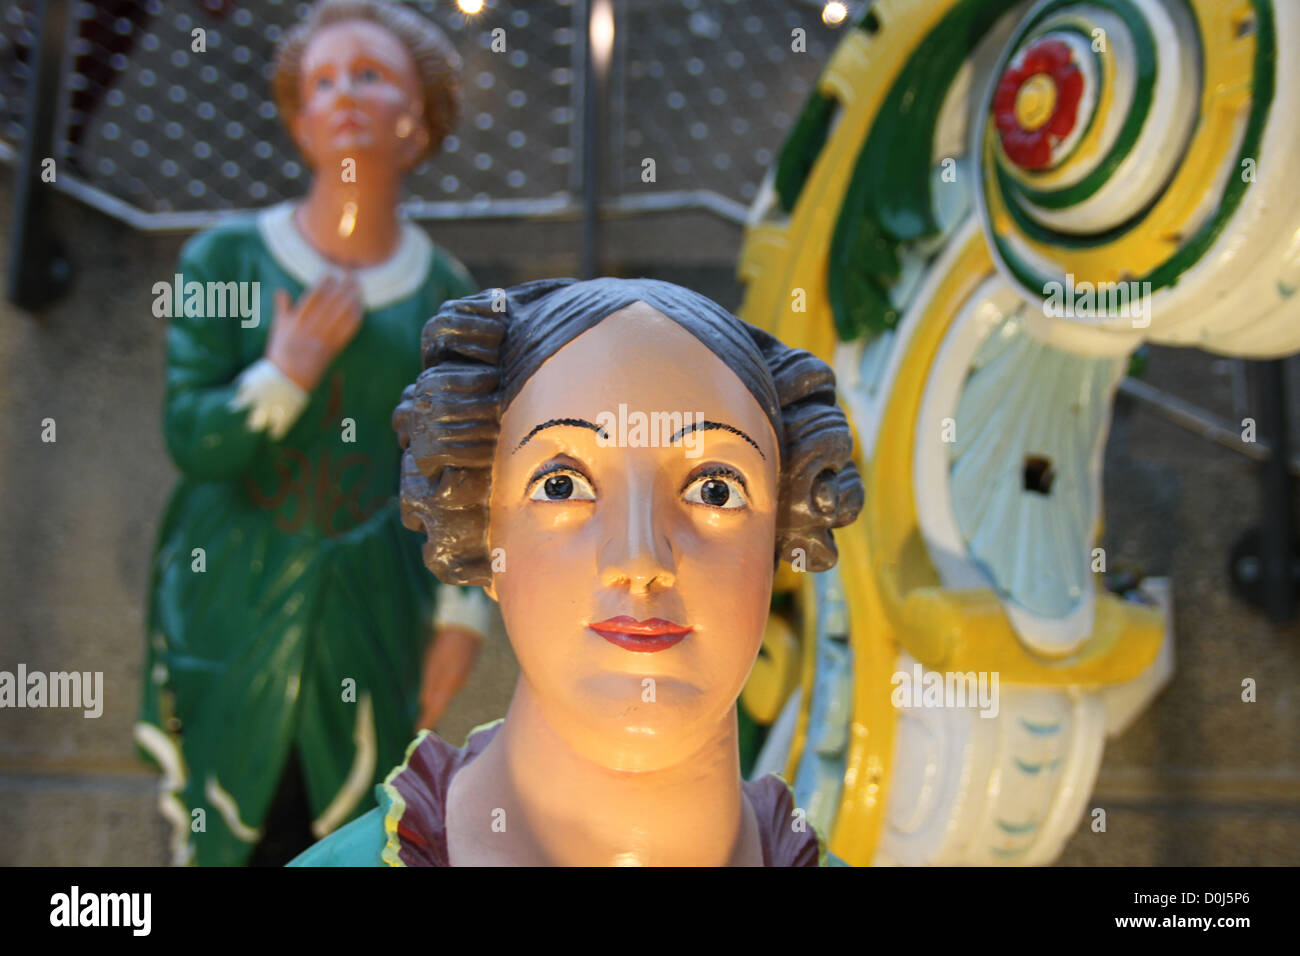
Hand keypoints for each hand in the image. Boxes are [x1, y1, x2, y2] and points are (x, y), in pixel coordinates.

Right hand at [265, 274, 362, 391]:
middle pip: (330, 303)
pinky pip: (346, 331)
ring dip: (352, 299)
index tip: (331, 274)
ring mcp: (323, 338)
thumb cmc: (280, 352)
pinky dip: (355, 318)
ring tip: (359, 287)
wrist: (287, 379)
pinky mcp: (333, 349)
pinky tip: (361, 308)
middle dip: (342, 287)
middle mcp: (310, 327)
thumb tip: (281, 291)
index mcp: (296, 320)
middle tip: (352, 275)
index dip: (323, 285)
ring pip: (340, 315)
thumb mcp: (278, 329)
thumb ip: (282, 309)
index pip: (312, 298)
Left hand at [415, 625, 481, 731]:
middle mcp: (456, 686)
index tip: (416, 732)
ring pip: (445, 697)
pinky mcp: (461, 672)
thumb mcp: (432, 664)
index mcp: (449, 686)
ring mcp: (460, 679)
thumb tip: (423, 704)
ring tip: (424, 714)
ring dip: (435, 706)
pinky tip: (434, 695)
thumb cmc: (446, 644)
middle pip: (441, 705)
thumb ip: (429, 685)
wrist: (467, 627)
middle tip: (418, 726)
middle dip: (430, 716)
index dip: (426, 722)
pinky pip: (448, 689)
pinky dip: (440, 695)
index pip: (436, 710)